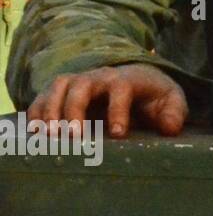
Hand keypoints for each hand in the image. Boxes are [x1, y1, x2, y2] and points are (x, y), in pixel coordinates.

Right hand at [27, 63, 188, 137]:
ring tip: (49, 137)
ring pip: (58, 88)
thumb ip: (174, 112)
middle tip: (73, 138)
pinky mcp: (62, 92)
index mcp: (127, 79)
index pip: (120, 88)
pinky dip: (35, 113)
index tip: (117, 133)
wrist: (137, 80)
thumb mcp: (171, 100)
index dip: (118, 109)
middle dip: (75, 110)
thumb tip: (169, 128)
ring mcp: (78, 82)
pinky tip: (33, 133)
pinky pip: (42, 97)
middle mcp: (99, 77)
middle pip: (82, 86)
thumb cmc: (153, 95)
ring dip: (51, 111)